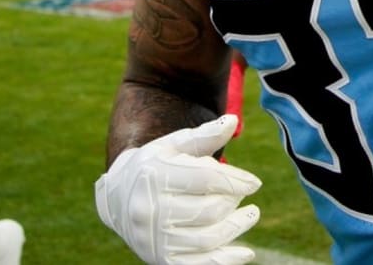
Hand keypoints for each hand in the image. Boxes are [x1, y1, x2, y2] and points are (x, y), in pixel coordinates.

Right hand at [95, 115, 260, 264]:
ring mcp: (154, 239)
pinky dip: (225, 260)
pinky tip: (245, 252)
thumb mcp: (175, 145)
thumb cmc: (154, 165)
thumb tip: (233, 122)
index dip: (236, 181)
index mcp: (155, 177)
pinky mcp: (160, 259)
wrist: (117, 198)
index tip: (254, 183)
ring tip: (251, 215)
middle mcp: (150, 210)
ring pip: (208, 238)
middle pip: (209, 210)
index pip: (205, 180)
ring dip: (236, 227)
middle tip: (243, 195)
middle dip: (234, 202)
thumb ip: (204, 135)